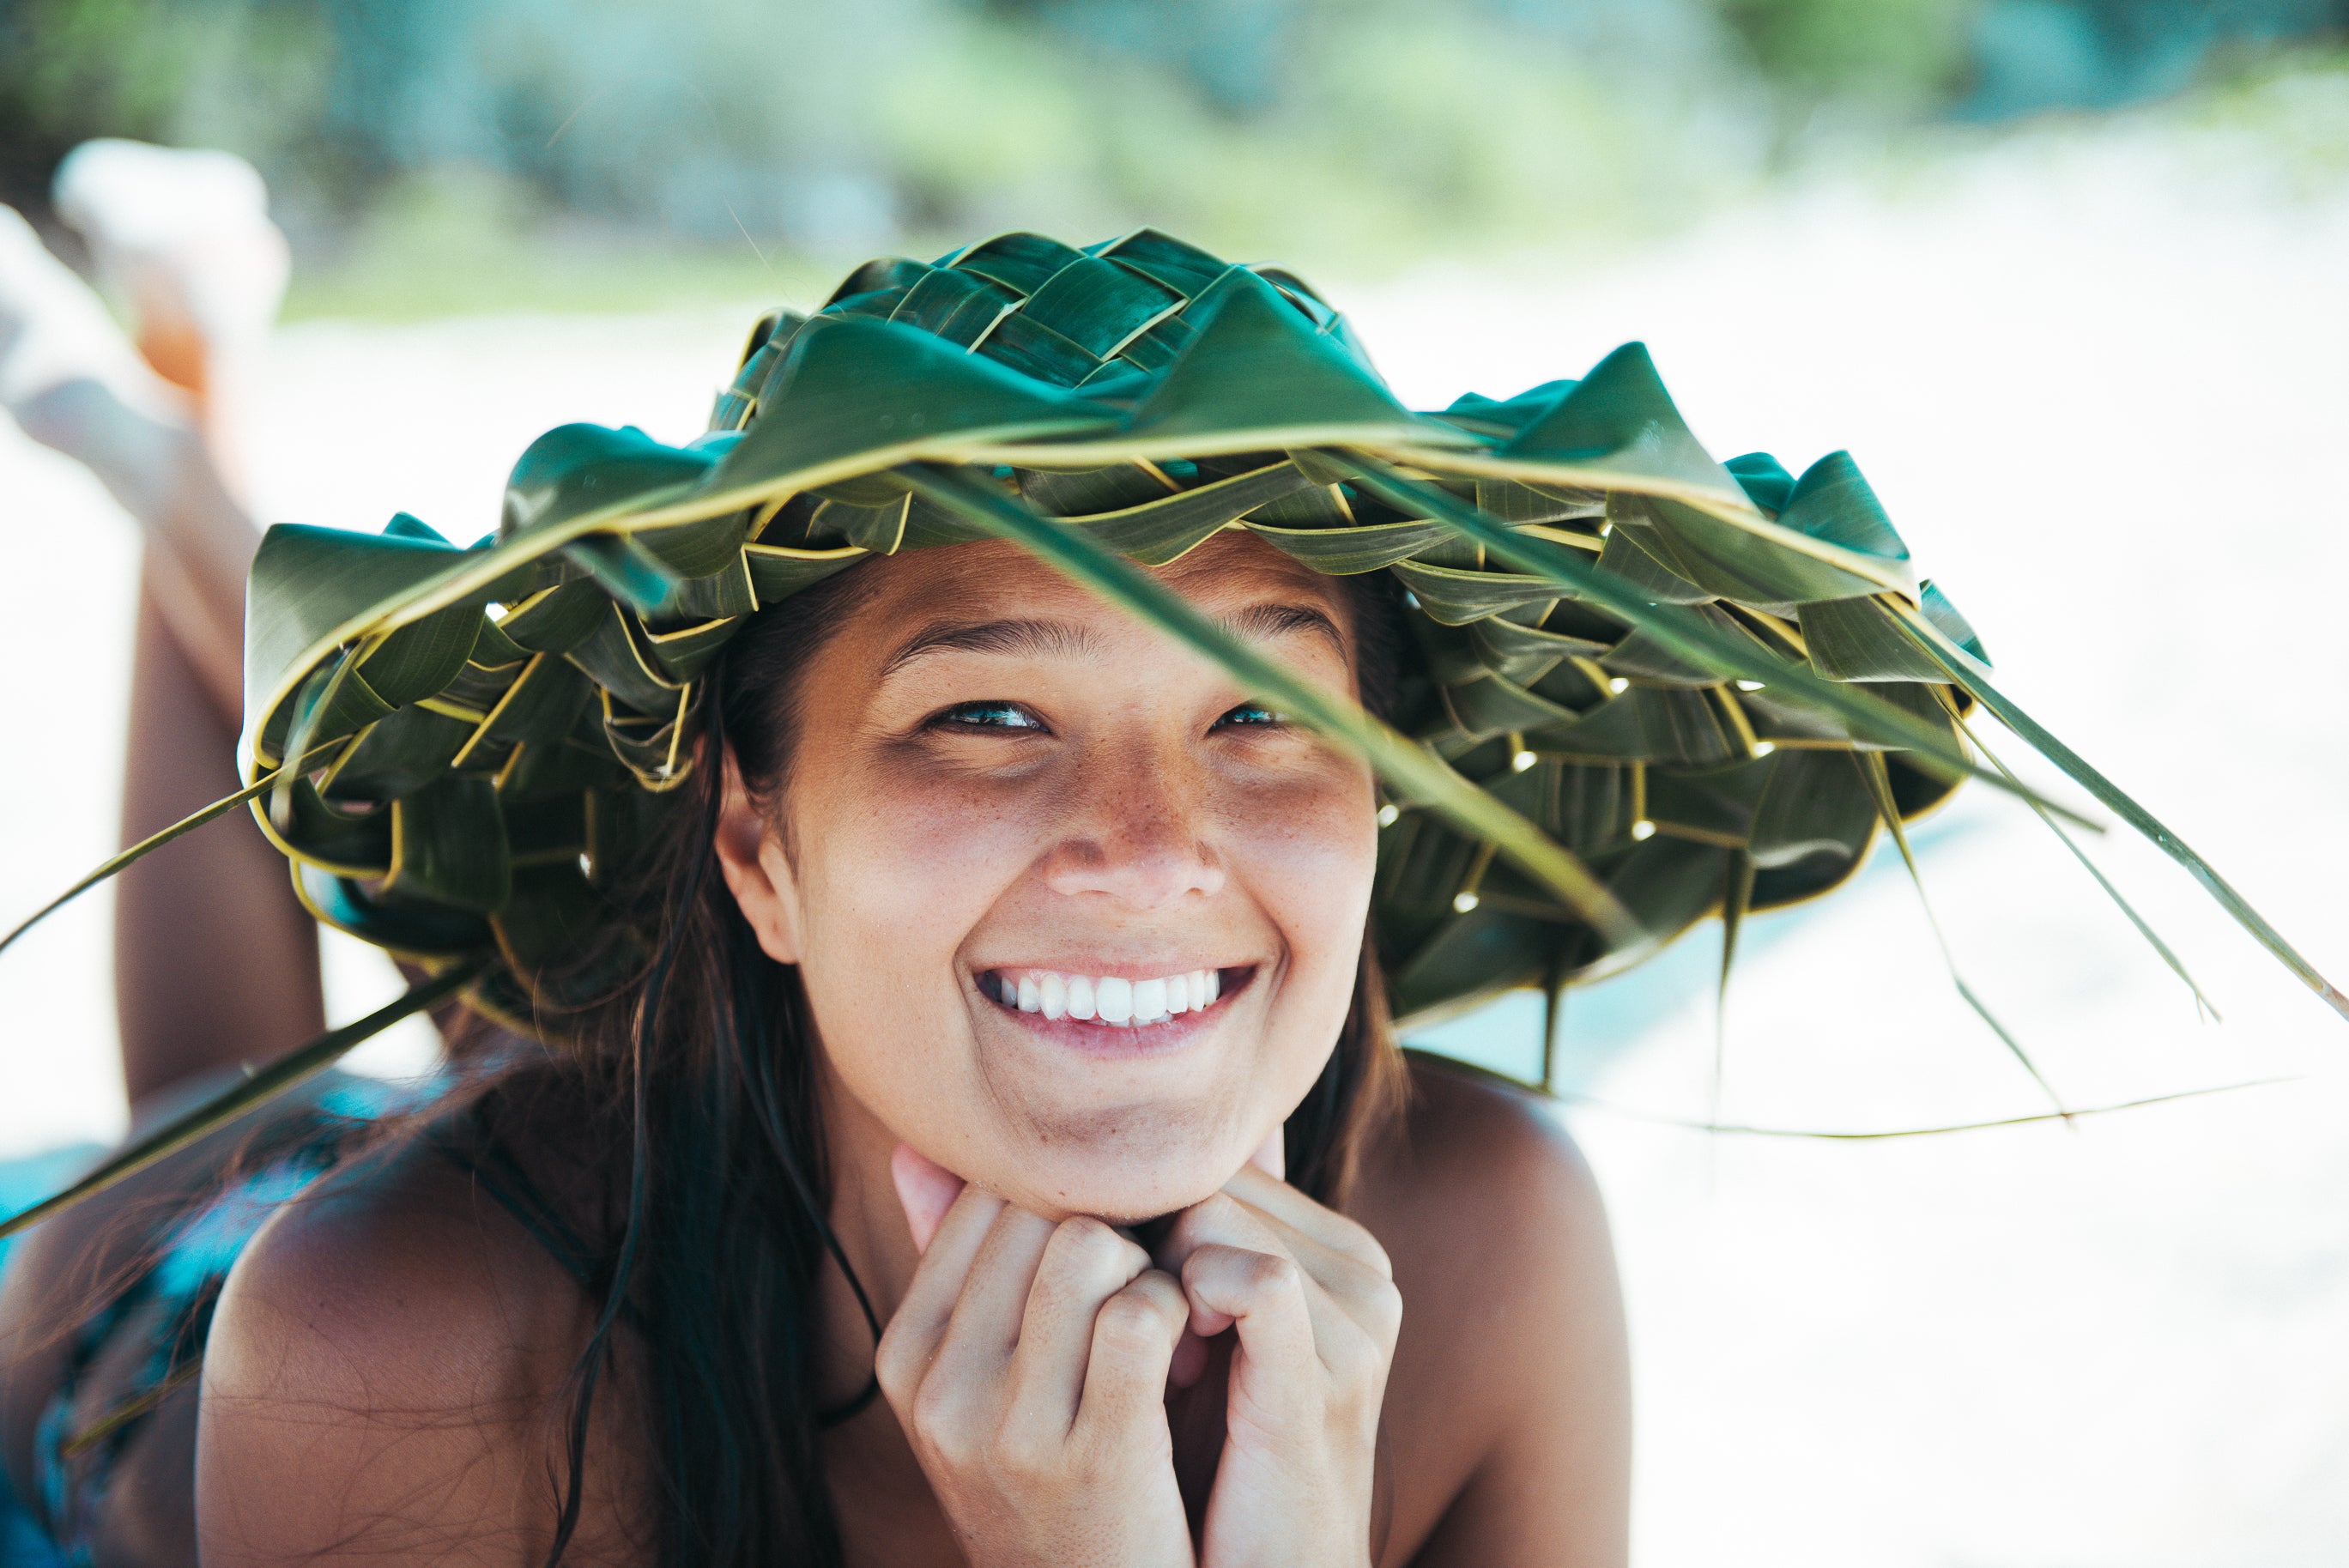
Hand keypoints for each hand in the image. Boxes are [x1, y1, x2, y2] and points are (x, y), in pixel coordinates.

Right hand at [876, 1146, 1195, 1567]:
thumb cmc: (1057, 1475)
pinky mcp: (1093, 1455)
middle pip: (1039, 1208)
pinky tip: (1188, 1346)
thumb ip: (957, 1264)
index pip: (986, 1195)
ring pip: (1087, 1245)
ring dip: (1147, 1264)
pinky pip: (1139, 1313)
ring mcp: (1010, 1428)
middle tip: (1151, 1268)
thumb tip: (918, 1147)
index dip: (1067, 1194)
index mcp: (909, 1352)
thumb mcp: (984, 1382)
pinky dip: (1177, 1311)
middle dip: (1112, 1221)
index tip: (1112, 1236)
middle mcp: (942, 1387)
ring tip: (1166, 1310)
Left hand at [1156, 1140, 1401, 1567]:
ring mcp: (1358, 1320)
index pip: (1217, 1159)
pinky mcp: (1330, 1373)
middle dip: (1152, 1243)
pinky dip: (1189, 1306)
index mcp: (1340, 1250)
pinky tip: (1177, 1367)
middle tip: (1147, 1336)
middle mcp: (1363, 1270)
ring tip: (1161, 1361)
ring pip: (1213, 1215)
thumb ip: (1199, 1240)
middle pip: (1208, 1178)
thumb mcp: (1208, 1333)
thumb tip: (1149, 1147)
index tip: (1139, 1297)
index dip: (1155, 1215)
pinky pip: (1254, 1277)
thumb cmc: (1218, 1464)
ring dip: (1156, 1280)